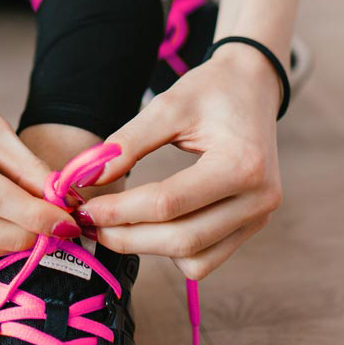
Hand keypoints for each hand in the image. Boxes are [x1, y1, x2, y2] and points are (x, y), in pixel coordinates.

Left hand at [70, 46, 283, 279]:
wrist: (254, 86)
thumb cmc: (213, 90)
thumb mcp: (168, 105)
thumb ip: (128, 143)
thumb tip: (90, 179)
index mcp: (241, 165)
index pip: (168, 203)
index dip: (120, 211)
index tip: (84, 209)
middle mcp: (258, 199)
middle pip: (182, 240)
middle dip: (128, 237)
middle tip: (89, 224)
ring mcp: (259, 217)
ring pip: (195, 259)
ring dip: (149, 249)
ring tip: (115, 226)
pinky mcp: (252, 225)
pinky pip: (207, 258)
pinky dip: (174, 252)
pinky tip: (151, 228)